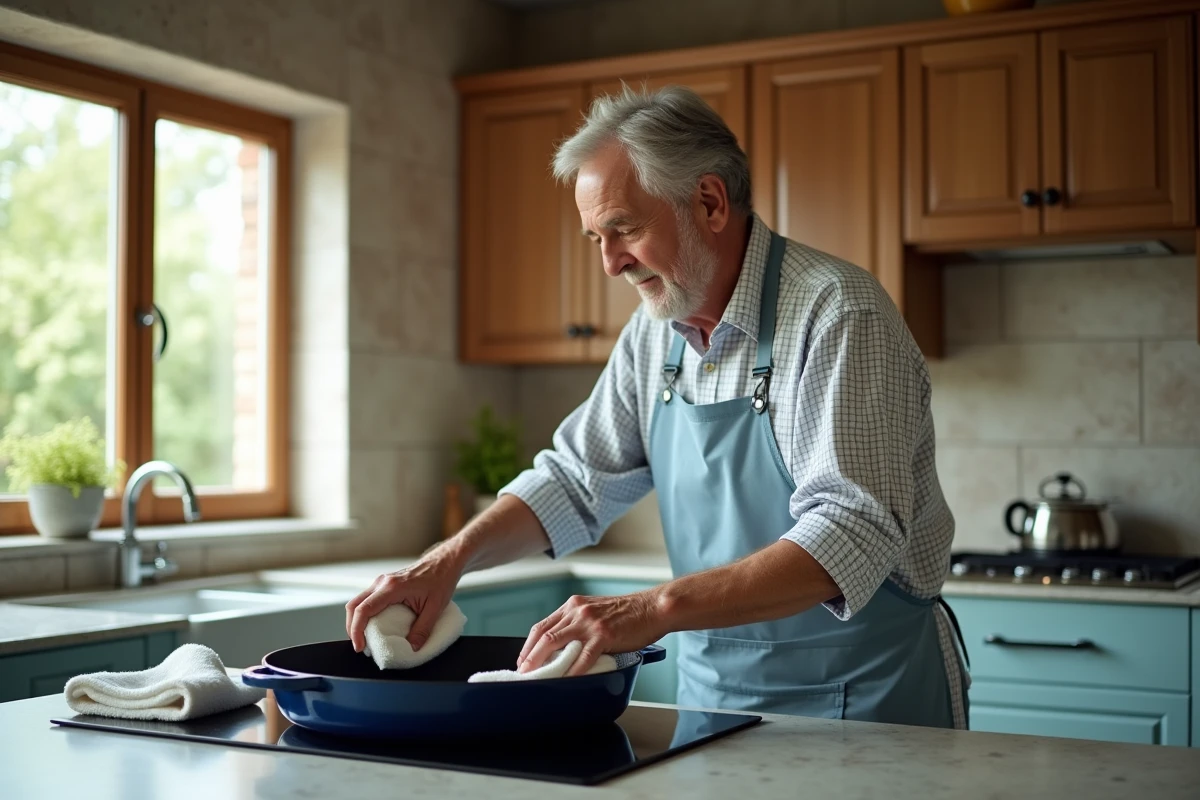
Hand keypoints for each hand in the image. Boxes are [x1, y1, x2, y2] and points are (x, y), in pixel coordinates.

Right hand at [344, 547, 464, 652]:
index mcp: (392, 587)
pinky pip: (367, 600)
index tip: (360, 647)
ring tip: (366, 639)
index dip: (357, 630)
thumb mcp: (435, 608)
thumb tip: (412, 648)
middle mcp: (382, 582)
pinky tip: (373, 626)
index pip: (364, 609)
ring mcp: (382, 582)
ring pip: (358, 602)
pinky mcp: (384, 584)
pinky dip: (365, 614)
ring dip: (357, 621)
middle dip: (352, 628)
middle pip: (354, 605)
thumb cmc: (441, 580)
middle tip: (361, 646)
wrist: (444, 563)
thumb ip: (422, 630)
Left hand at [517, 589, 666, 676]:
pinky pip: (583, 657)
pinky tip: (566, 680)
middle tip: (522, 673)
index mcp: (573, 606)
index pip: (542, 626)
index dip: (528, 645)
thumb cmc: (628, 613)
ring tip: (535, 677)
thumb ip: (578, 625)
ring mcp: (590, 623)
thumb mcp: (596, 612)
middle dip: (529, 656)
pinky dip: (572, 670)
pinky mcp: (603, 635)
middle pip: (544, 635)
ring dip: (542, 663)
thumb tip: (563, 648)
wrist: (652, 608)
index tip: (523, 660)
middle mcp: (577, 612)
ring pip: (556, 643)